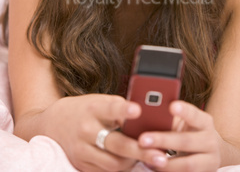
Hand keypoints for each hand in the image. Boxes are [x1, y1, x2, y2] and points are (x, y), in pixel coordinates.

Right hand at [43, 94, 167, 170]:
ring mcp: (81, 150)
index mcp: (92, 108)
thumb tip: (146, 114)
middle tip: (161, 155)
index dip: (124, 109)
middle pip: (116, 143)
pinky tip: (134, 164)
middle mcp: (86, 129)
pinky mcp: (81, 164)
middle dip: (140, 151)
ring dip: (134, 162)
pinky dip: (121, 169)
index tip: (138, 109)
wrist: (53, 123)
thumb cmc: (85, 109)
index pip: (110, 108)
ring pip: (113, 163)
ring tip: (152, 159)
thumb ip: (118, 107)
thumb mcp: (98, 101)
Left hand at [138, 100, 220, 171]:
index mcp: (204, 122)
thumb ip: (169, 118)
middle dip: (163, 141)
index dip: (184, 111)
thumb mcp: (183, 122)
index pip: (194, 114)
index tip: (171, 106)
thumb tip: (146, 113)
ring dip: (165, 164)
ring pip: (187, 165)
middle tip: (142, 140)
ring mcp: (210, 161)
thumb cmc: (188, 131)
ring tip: (146, 160)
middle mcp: (210, 141)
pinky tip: (154, 168)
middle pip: (186, 141)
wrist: (207, 151)